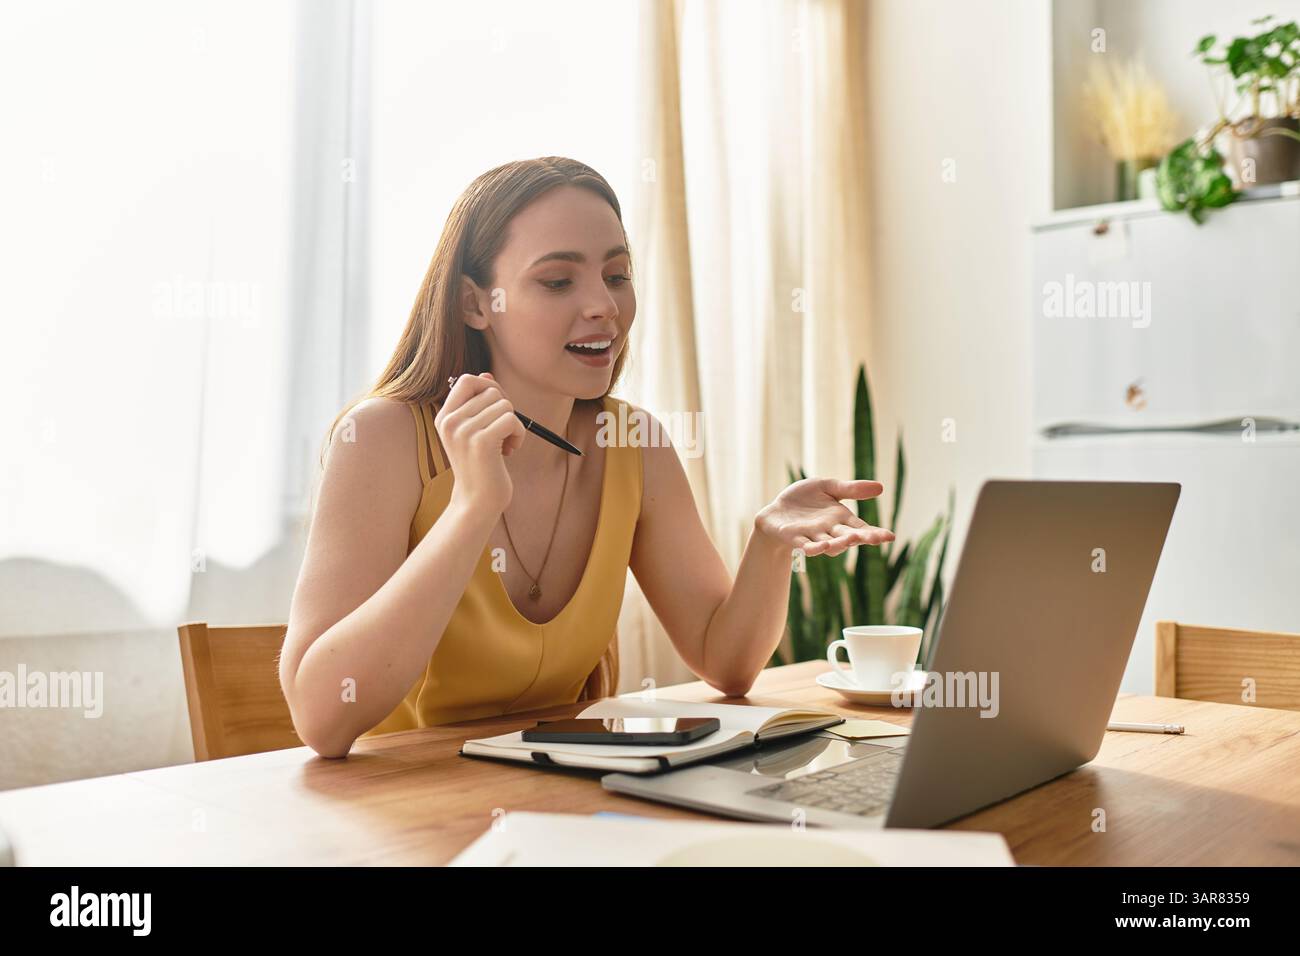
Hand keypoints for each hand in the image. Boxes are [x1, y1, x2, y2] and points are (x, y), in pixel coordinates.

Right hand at [435, 372, 525, 515]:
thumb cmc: (481, 466)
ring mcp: (463, 431)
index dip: (489, 386)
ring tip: (506, 444)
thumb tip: (486, 374)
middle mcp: (449, 422)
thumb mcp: (474, 431)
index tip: (497, 408)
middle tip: (504, 431)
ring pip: (505, 405)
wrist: (478, 502)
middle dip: (506, 408)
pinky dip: (519, 434)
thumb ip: (478, 403)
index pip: (467, 380)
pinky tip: (510, 451)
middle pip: (491, 391)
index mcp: (444, 417)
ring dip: (514, 424)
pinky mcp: (481, 442)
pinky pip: (512, 420)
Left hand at [755, 478, 894, 556]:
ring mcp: (813, 537)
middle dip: (861, 538)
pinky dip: (813, 547)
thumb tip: (881, 487)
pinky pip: (806, 545)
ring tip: (850, 539)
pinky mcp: (795, 539)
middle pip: (849, 538)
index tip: (890, 536)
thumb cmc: (805, 498)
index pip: (863, 528)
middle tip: (874, 538)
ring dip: (839, 543)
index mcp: (842, 519)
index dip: (876, 534)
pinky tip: (819, 546)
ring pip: (829, 545)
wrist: (778, 509)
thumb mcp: (829, 487)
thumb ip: (851, 489)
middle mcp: (831, 531)